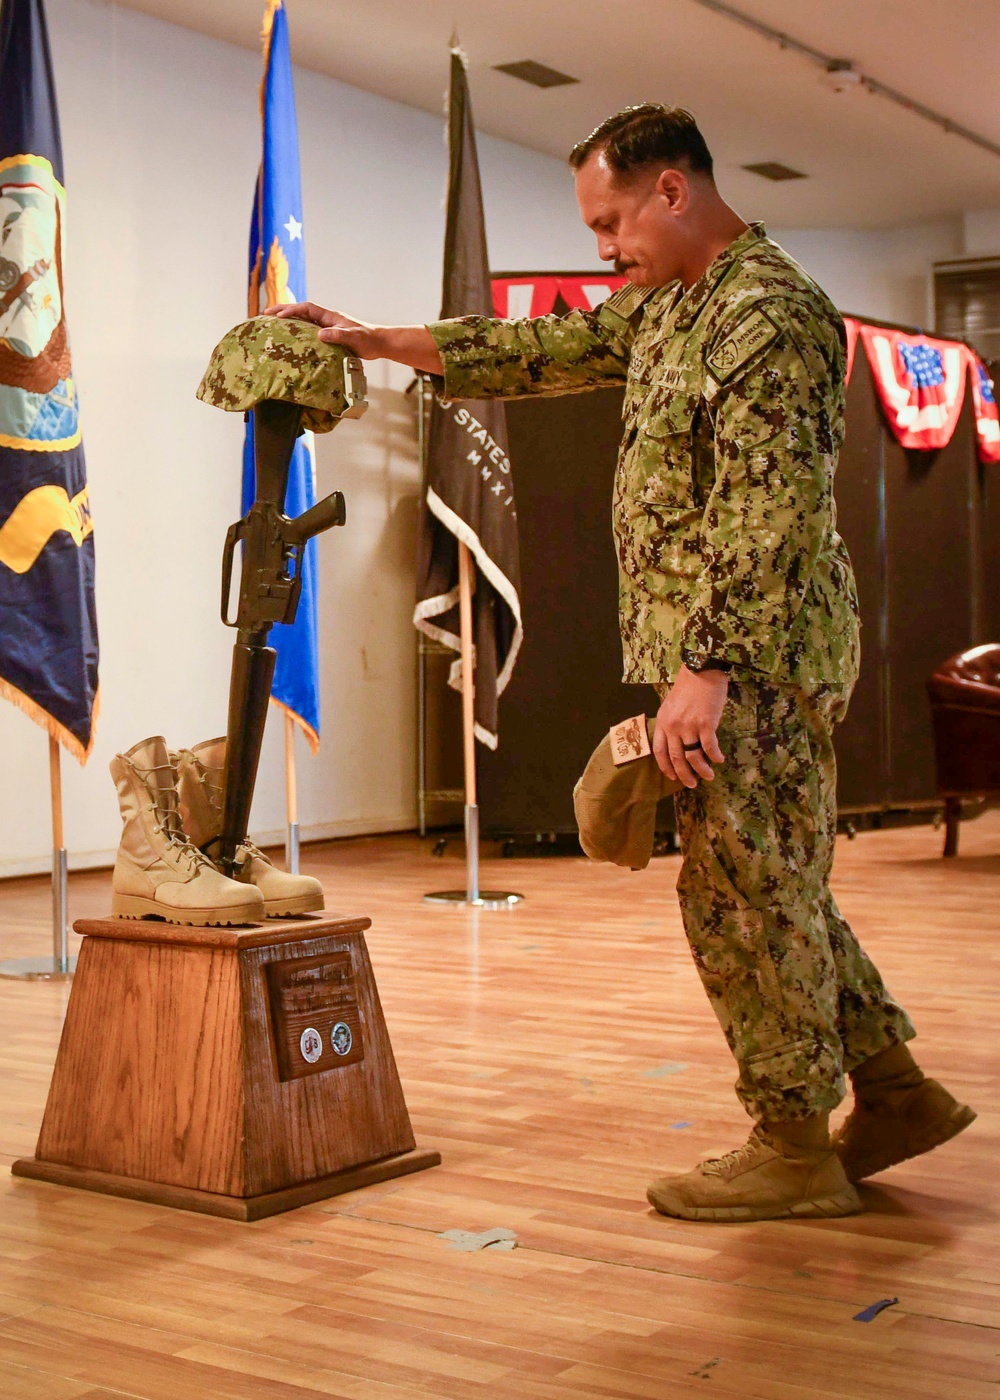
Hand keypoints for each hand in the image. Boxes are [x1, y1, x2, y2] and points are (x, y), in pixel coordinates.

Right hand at [263, 302, 384, 357]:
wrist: (378, 344)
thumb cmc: (368, 340)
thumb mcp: (353, 338)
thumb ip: (338, 335)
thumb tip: (319, 334)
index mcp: (330, 316)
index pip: (306, 308)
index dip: (291, 310)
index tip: (278, 316)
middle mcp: (326, 319)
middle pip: (300, 311)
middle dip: (283, 310)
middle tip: (265, 314)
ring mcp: (327, 326)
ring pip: (303, 320)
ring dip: (288, 321)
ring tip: (271, 324)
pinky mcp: (329, 336)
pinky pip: (308, 331)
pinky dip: (297, 332)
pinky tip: (289, 340)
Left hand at [653, 665, 727, 787]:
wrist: (703, 670)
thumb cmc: (689, 685)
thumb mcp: (671, 704)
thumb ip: (671, 722)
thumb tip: (678, 740)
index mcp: (663, 722)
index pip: (660, 751)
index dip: (666, 767)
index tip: (672, 777)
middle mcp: (673, 726)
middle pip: (676, 758)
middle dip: (684, 775)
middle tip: (692, 784)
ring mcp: (689, 726)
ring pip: (693, 756)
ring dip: (702, 769)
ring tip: (708, 776)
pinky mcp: (706, 723)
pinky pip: (709, 747)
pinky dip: (715, 756)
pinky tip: (719, 760)